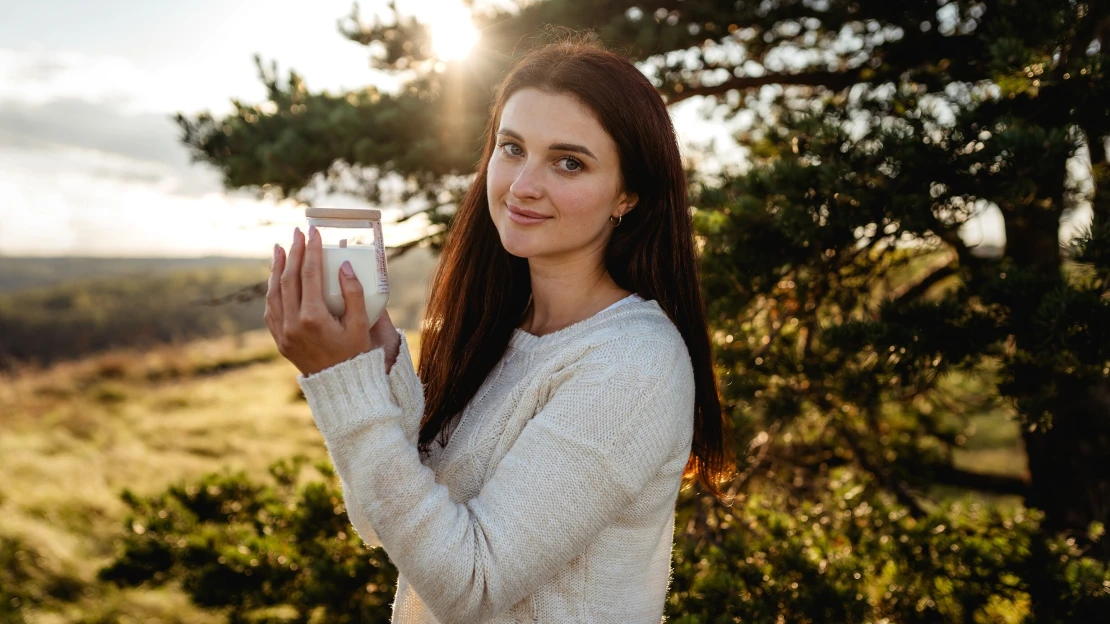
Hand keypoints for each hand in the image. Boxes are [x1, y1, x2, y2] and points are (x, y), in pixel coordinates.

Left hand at [265, 226, 400, 375]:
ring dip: (276, 268)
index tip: (314, 233)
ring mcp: (283, 333)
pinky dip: (273, 290)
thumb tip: (343, 264)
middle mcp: (293, 324)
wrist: (340, 386)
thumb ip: (354, 293)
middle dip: (293, 253)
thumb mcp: (360, 324)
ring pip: (274, 293)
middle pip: (289, 279)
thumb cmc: (355, 354)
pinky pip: (271, 309)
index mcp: (314, 319)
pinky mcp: (280, 339)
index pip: (310, 275)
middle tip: (298, 234)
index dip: (311, 251)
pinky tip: (277, 278)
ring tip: (281, 249)